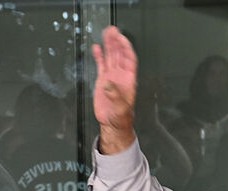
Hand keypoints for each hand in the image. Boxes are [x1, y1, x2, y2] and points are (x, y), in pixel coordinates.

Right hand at [92, 26, 137, 151]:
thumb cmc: (121, 117)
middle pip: (120, 54)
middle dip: (116, 42)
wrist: (112, 123)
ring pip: (111, 57)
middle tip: (112, 30)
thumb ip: (115, 96)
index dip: (126, 48)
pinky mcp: (103, 80)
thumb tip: (108, 84)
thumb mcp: (121, 108)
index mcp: (129, 80)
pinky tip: (97, 47)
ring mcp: (112, 77)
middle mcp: (121, 76)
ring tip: (106, 32)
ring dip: (109, 45)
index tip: (121, 38)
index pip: (129, 60)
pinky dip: (99, 55)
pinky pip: (101, 64)